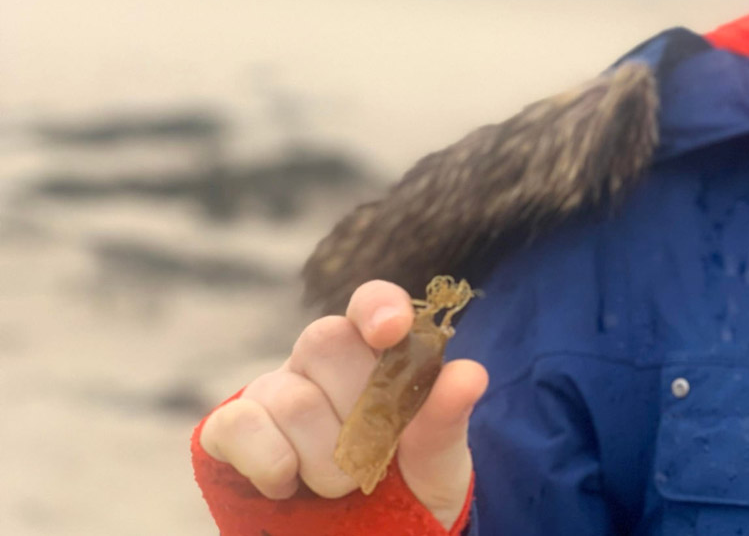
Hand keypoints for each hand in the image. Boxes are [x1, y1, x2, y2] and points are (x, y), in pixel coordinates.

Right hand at [199, 280, 488, 527]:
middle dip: (359, 409)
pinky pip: (237, 425)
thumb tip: (470, 373)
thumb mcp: (437, 462)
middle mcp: (320, 362)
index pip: (371, 304)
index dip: (378, 307)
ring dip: (327, 457)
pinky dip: (271, 462)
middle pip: (325, 340)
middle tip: (377, 455)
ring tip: (342, 487)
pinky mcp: (231, 432)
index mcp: (375, 354)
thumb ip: (445, 419)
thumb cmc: (408, 492)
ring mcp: (272, 393)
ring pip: (291, 397)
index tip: (391, 331)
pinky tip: (288, 486)